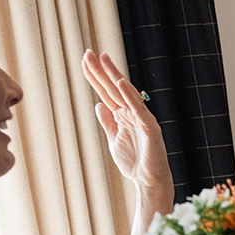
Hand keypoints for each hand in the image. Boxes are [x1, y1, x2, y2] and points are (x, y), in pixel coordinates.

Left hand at [81, 50, 171, 196]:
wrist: (149, 181)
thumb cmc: (135, 163)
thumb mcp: (115, 140)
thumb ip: (108, 122)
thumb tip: (98, 104)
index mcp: (123, 115)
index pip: (106, 92)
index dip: (95, 77)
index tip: (85, 61)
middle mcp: (132, 113)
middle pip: (113, 88)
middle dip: (101, 70)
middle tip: (88, 52)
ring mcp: (142, 119)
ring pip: (125, 94)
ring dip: (114, 76)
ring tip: (103, 59)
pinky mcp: (150, 128)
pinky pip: (139, 110)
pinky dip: (130, 96)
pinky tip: (120, 83)